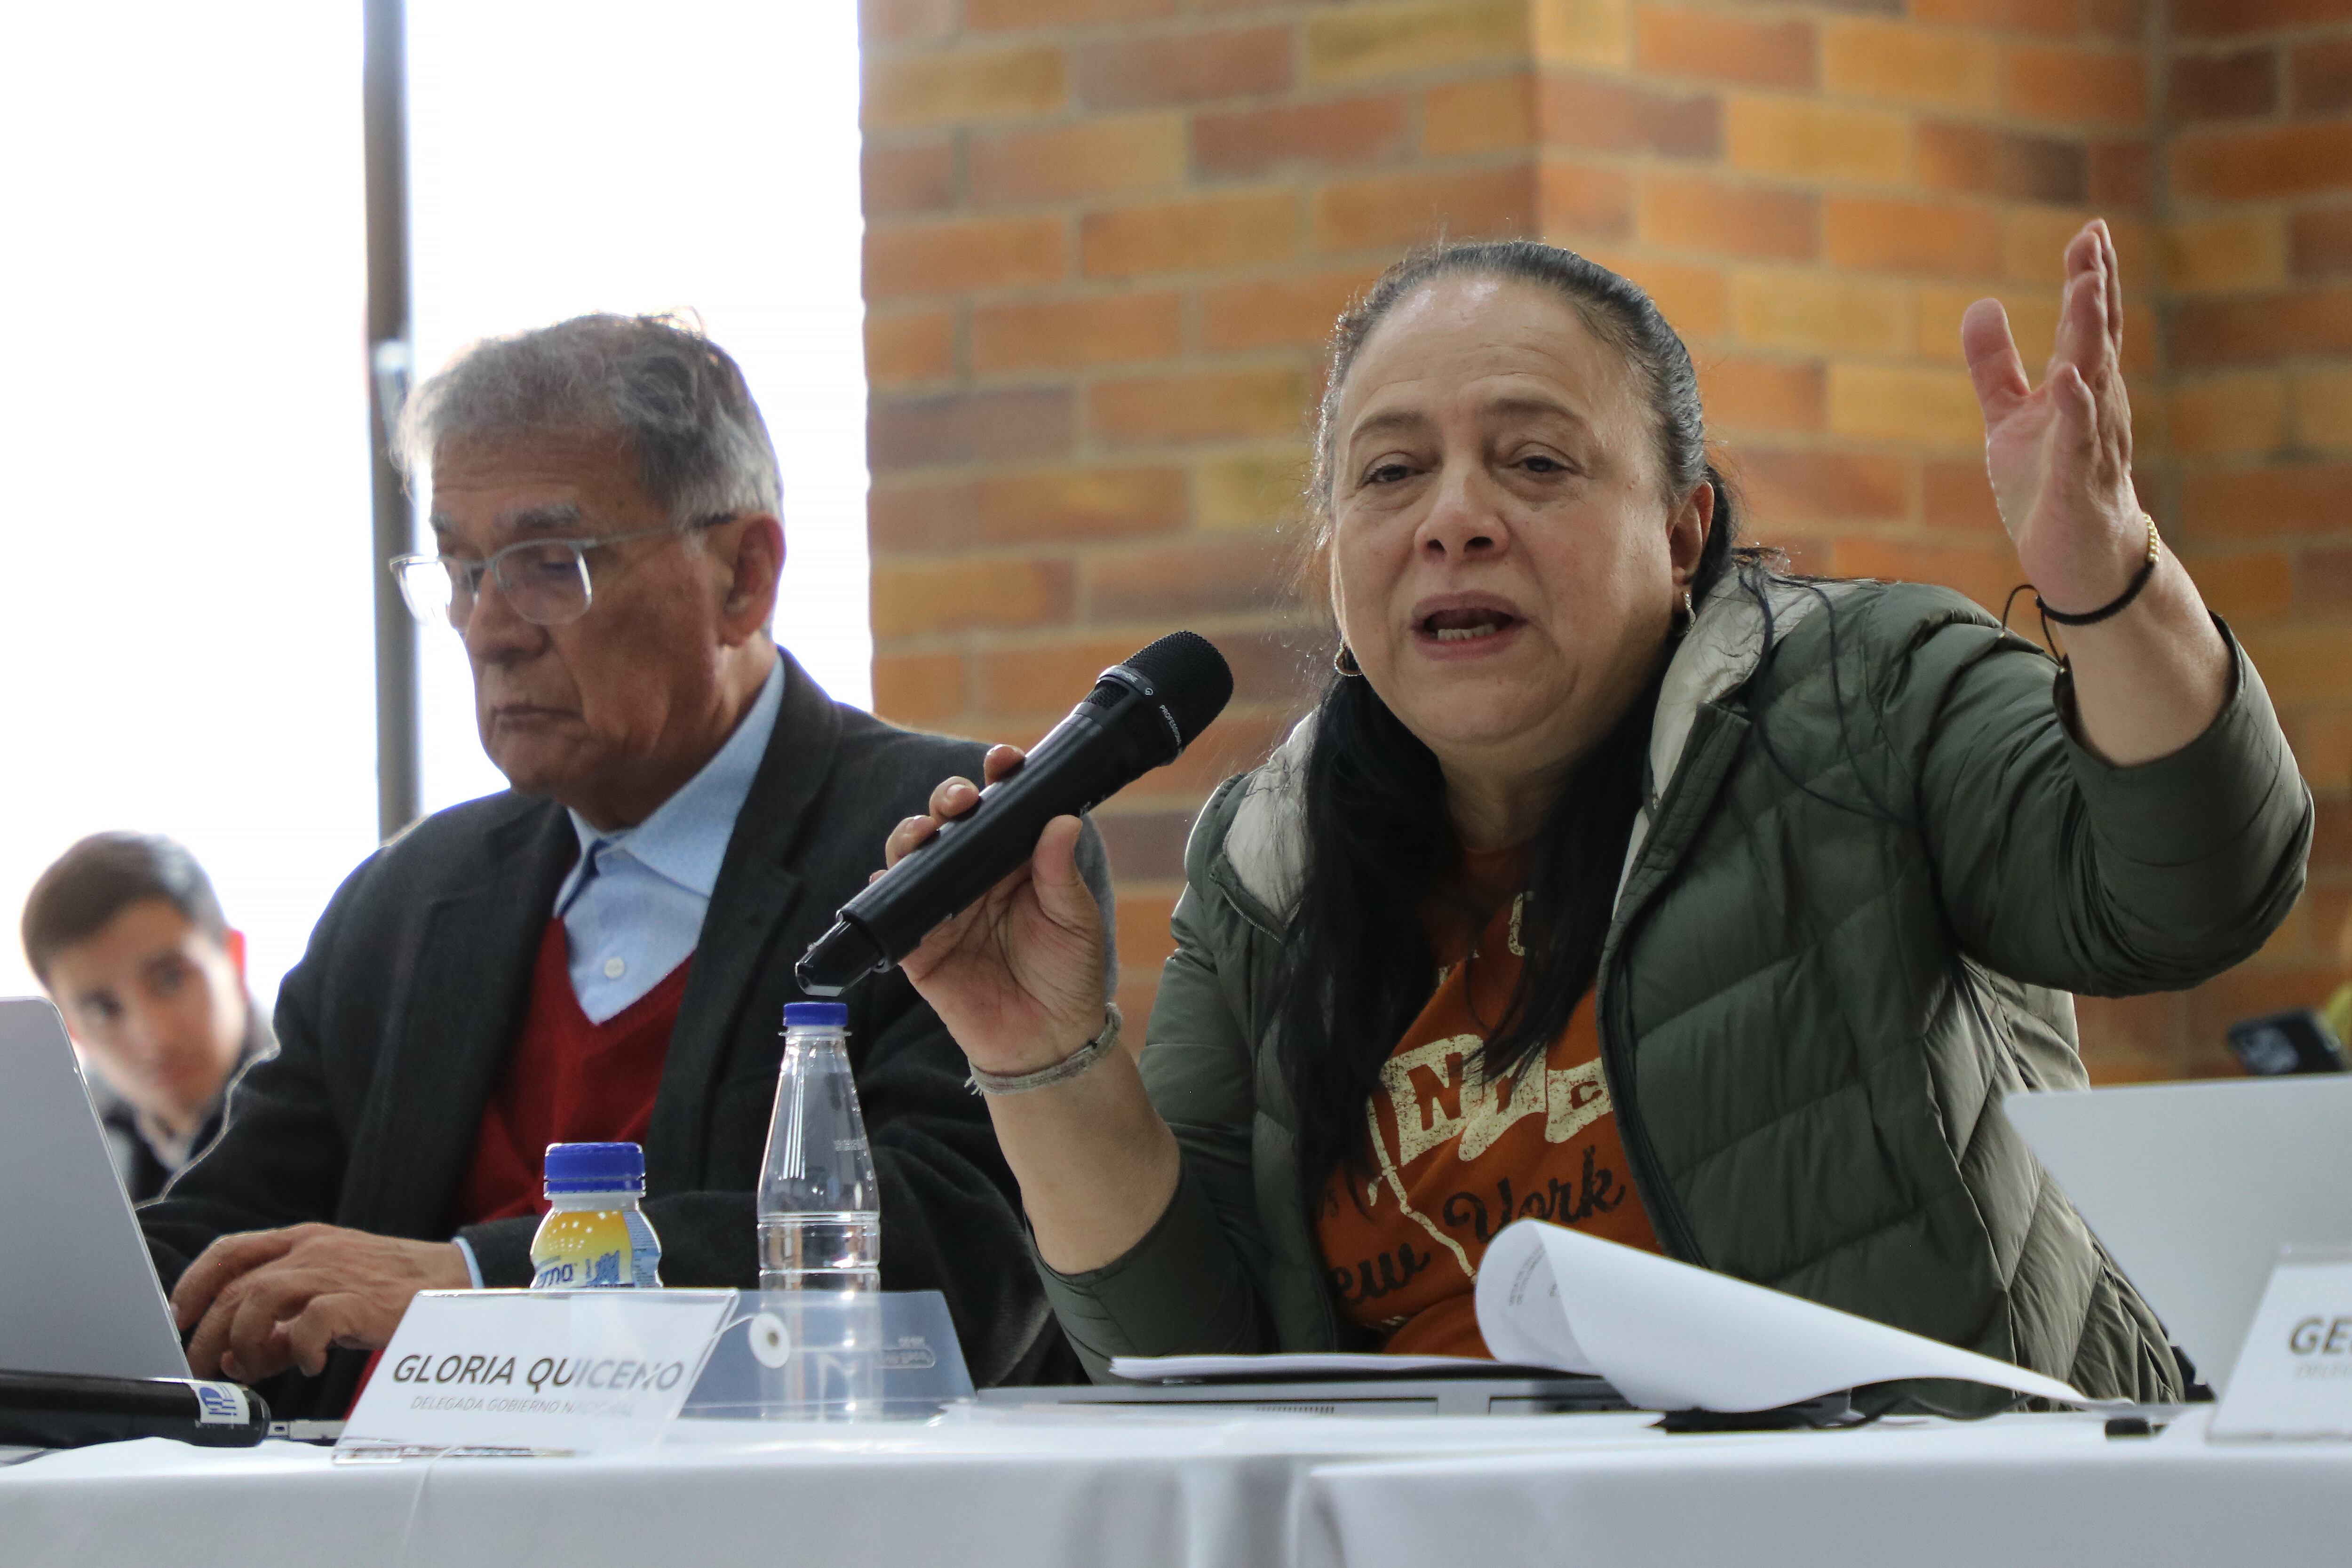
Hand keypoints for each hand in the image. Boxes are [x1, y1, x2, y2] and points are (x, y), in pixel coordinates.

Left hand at [173, 1224, 469, 1381]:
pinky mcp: (358, 1299)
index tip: (178, 1317)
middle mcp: (312, 1251)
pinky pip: (309, 1323)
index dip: (194, 1284)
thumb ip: (279, 1325)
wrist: (451, 1283)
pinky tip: (308, 1366)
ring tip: (254, 1369)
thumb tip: (231, 1357)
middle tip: (205, 1368)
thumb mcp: (328, 1297)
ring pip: (259, 1298)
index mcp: (302, 1241)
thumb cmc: (387, 1292)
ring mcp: (335, 1272)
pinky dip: (298, 1350)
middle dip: (208, 1333)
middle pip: (235, 1286)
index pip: (230, 1251)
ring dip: (244, 1342)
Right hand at [884, 745, 1107, 1078]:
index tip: (1004, 760)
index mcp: (1017, 860)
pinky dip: (883, 891)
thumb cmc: (1069, 974)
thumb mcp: (1075, 921)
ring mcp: (943, 906)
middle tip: (960, 799)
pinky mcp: (919, 944)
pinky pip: (891, 912)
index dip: (999, 777)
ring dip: (912, 835)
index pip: (1003, 807)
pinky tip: (886, 879)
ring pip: (914, 856)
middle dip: (949, 798)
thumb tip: (1062, 820)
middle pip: (951, 821)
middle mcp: (975, 874)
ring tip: (923, 833)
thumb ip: (1061, 874)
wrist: (1048, 1040)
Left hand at [1962, 218, 2145, 613]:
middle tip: (2094, 240)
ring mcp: (2091, 440)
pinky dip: (2074, 407)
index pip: (2086, 323)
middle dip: (2095, 289)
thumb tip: (1981, 304)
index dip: (2089, 277)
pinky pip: (2078, 439)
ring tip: (2084, 287)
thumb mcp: (2010, 416)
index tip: (2090, 231)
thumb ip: (1994, 364)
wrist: (2081, 554)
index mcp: (2078, 385)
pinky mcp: (2077, 479)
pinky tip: (2068, 378)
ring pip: (2094, 378)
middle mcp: (2094, 404)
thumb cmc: (2048, 482)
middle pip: (2097, 338)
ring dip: (2088, 333)